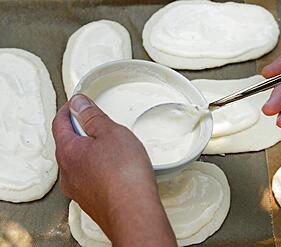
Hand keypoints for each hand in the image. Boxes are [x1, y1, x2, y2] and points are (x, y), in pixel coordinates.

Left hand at [52, 94, 175, 245]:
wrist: (134, 213)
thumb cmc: (124, 176)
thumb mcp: (111, 133)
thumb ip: (93, 116)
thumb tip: (79, 104)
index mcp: (68, 152)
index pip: (59, 124)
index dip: (68, 110)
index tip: (76, 104)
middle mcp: (68, 173)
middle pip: (68, 144)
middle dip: (80, 131)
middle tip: (96, 123)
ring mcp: (78, 190)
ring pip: (79, 163)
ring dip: (90, 151)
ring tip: (111, 148)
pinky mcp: (91, 201)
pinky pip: (89, 178)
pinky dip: (97, 168)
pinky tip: (115, 169)